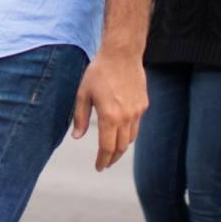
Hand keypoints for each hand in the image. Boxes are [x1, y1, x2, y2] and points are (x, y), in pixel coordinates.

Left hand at [71, 51, 146, 171]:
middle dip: (112, 158)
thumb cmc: (99, 72)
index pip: (107, 148)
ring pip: (131, 139)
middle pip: (121, 148)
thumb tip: (77, 137)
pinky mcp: (143, 105)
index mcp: (109, 116)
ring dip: (121, 148)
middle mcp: (126, 117)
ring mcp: (137, 111)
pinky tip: (120, 131)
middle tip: (105, 164)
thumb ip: (80, 117)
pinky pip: (136, 125)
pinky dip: (128, 133)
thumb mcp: (83, 93)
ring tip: (112, 150)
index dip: (102, 161)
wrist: (122, 54)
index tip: (98, 167)